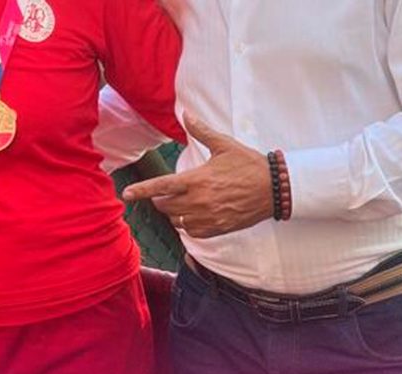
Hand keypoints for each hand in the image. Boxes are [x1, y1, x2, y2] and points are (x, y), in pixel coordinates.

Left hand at [121, 114, 273, 237]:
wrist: (275, 189)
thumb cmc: (249, 165)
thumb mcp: (224, 145)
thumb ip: (201, 131)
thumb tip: (186, 113)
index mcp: (197, 180)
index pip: (161, 187)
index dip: (141, 191)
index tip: (126, 195)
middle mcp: (199, 201)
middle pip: (165, 206)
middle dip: (161, 199)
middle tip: (167, 192)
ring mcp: (208, 218)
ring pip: (177, 221)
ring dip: (175, 213)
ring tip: (183, 203)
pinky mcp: (217, 229)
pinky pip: (192, 232)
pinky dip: (188, 225)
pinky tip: (195, 215)